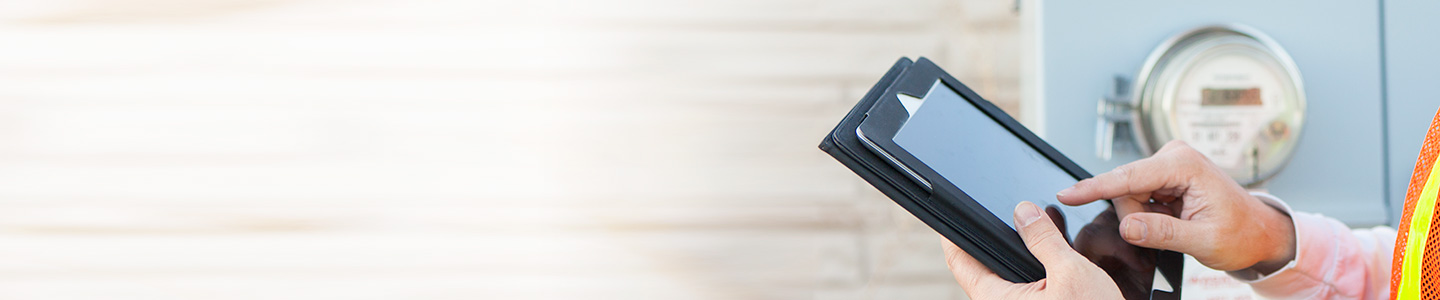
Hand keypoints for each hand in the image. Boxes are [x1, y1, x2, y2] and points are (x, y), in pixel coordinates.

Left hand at [943, 201, 1122, 298]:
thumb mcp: (1071, 272)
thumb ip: (1044, 239)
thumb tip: (1024, 212)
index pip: (959, 262)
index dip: (952, 235)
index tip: (949, 212)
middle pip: (982, 266)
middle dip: (993, 237)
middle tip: (1000, 211)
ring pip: (1008, 275)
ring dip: (1020, 250)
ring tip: (1034, 224)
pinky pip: (1026, 286)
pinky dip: (1036, 266)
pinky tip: (1052, 251)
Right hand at [1056, 140, 1295, 272]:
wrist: (1258, 232)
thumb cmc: (1240, 233)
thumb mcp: (1204, 240)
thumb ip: (1163, 233)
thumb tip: (1127, 226)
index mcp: (1184, 165)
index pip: (1128, 177)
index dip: (1094, 187)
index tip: (1067, 194)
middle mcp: (1173, 157)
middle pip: (1124, 188)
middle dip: (1135, 216)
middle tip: (1169, 232)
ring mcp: (1167, 165)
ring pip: (1127, 195)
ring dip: (1142, 217)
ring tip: (1175, 226)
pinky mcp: (1164, 175)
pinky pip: (1136, 197)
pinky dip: (1147, 214)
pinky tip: (1171, 220)